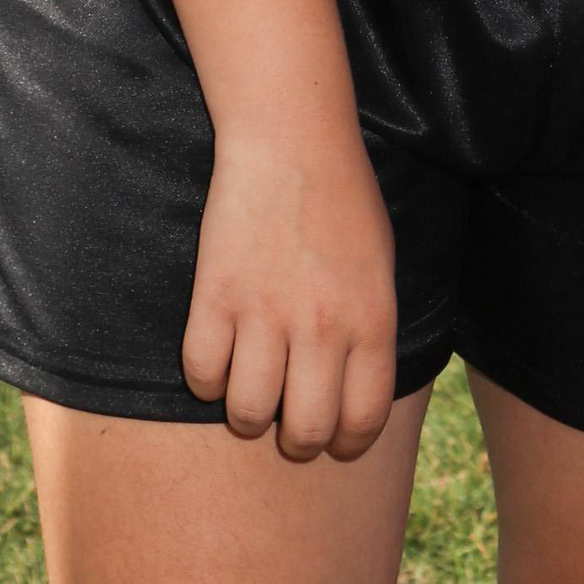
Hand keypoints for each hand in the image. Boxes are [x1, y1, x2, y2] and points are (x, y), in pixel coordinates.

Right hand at [182, 127, 398, 459]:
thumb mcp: (381, 265)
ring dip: (247, 411)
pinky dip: (207, 378)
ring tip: (253, 384)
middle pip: (303, 431)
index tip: (336, 438)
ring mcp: (265, 313)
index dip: (348, 443)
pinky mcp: (215, 298)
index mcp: (372, 317)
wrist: (292, 141)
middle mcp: (322, 325)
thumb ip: (370, 330)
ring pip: (247, 414)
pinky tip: (221, 353)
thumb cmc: (344, 199)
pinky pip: (201, 376)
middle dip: (296, 438)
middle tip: (289, 416)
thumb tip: (353, 393)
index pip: (363, 419)